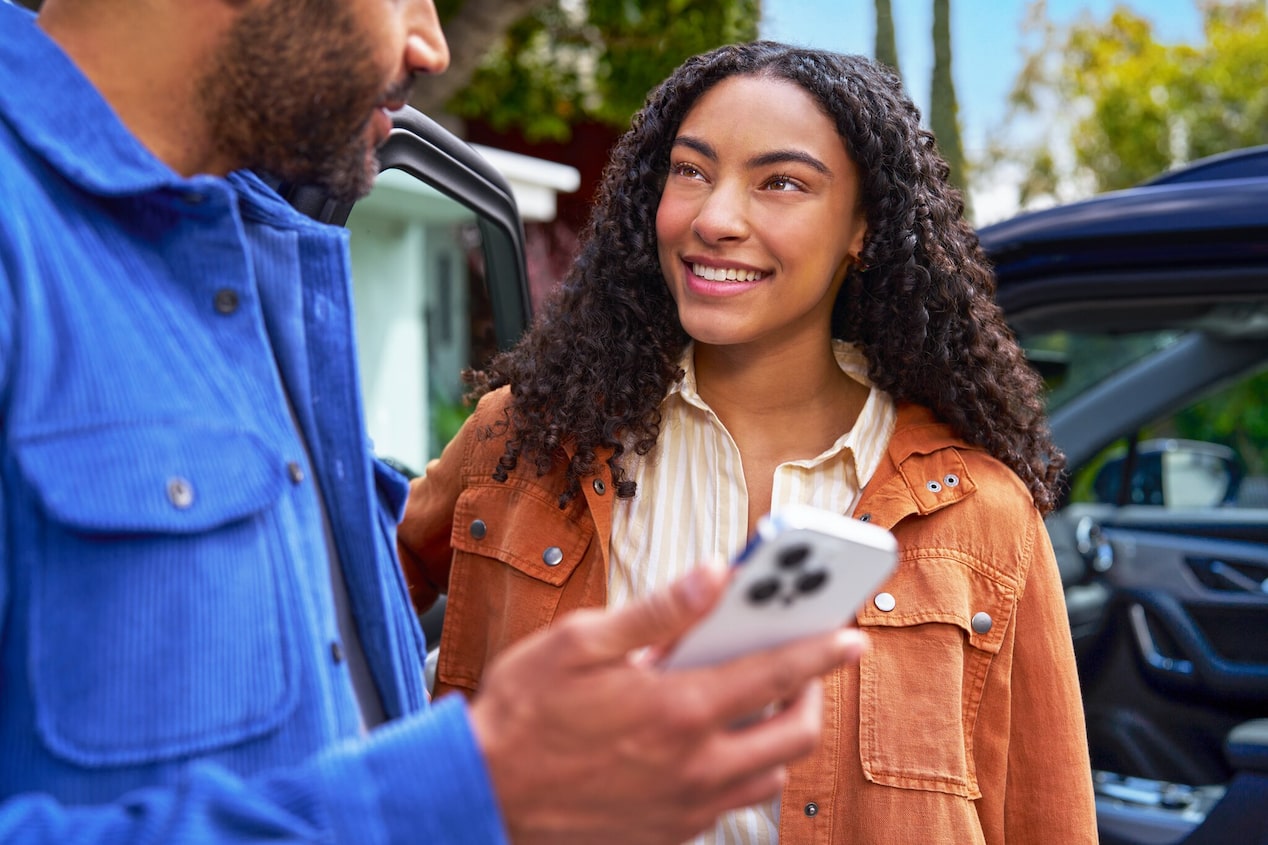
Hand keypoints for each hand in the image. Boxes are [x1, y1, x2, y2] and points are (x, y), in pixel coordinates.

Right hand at [468, 566, 867, 844]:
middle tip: (803, 665)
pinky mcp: (670, 831)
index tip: (853, 632)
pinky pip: (735, 802)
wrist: (482, 796)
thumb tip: (714, 574)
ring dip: (779, 734)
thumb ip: (656, 611)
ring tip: (761, 699)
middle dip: (814, 694)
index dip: (823, 648)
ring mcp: (686, 805)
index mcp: (677, 709)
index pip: (776, 674)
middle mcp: (694, 765)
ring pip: (771, 774)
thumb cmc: (523, 714)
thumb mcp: (579, 644)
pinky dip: (744, 769)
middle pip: (793, 733)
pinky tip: (715, 740)